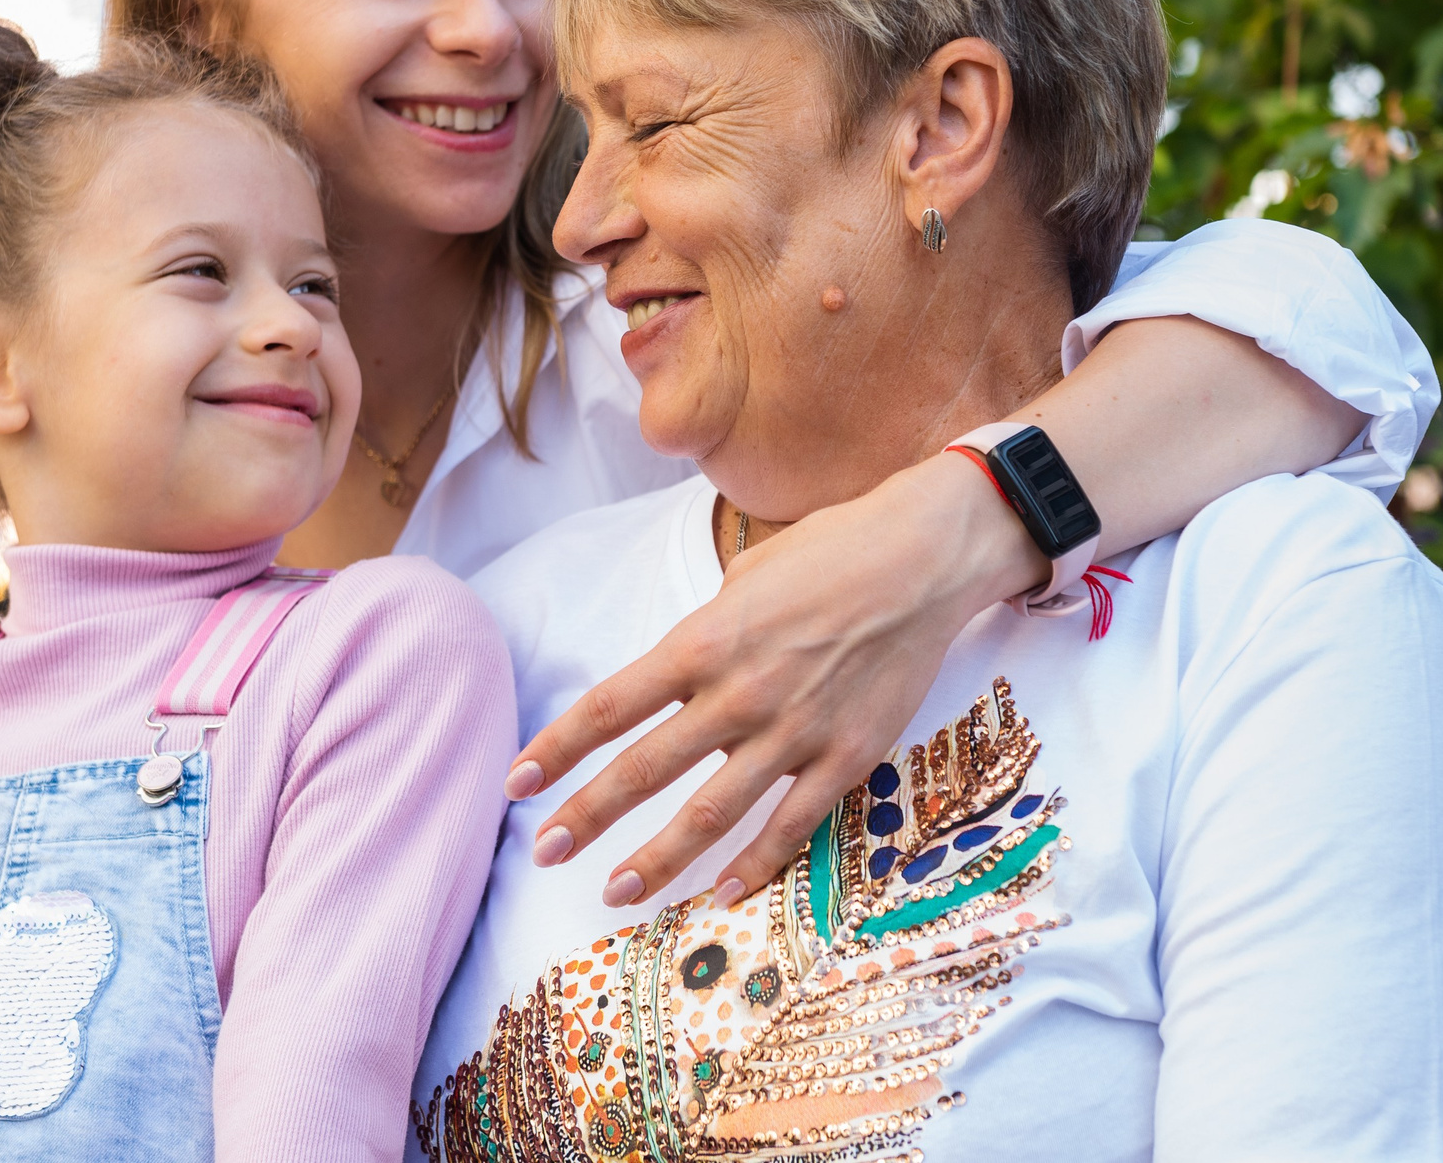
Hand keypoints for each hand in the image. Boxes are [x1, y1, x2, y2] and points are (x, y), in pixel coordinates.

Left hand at [507, 452, 1041, 905]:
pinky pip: (791, 824)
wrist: (925, 558)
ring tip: (614, 891)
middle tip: (544, 851)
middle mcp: (740, 692)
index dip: (557, 748)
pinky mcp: (847, 756)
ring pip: (710, 813)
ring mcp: (794, 730)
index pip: (609, 706)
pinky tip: (722, 891)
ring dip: (656, 858)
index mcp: (705, 641)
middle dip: (586, 815)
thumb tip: (677, 674)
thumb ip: (705, 635)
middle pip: (644, 768)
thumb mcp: (745, 578)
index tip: (517, 783)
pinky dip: (754, 863)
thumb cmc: (832, 551)